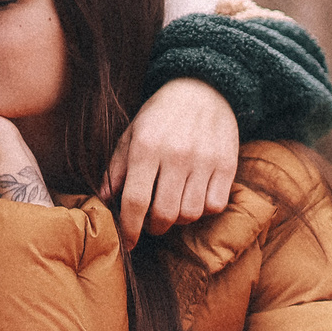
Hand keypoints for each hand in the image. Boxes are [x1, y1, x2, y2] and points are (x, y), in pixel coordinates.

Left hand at [107, 77, 237, 245]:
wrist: (203, 88)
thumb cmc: (160, 115)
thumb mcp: (131, 134)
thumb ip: (116, 168)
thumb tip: (104, 201)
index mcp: (147, 147)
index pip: (136, 200)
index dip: (129, 228)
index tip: (128, 242)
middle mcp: (177, 155)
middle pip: (165, 214)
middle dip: (154, 227)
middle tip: (151, 223)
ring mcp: (205, 160)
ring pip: (191, 213)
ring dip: (179, 218)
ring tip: (174, 206)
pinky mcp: (227, 164)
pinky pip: (215, 205)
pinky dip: (204, 209)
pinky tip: (195, 196)